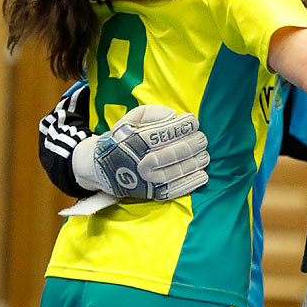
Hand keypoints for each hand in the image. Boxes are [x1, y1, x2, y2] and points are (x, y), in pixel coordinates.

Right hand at [71, 104, 209, 199]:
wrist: (101, 168)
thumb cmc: (121, 140)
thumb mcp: (129, 120)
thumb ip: (150, 113)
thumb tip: (173, 115)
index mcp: (133, 142)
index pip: (162, 134)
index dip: (182, 127)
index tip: (193, 122)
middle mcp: (139, 162)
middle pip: (173, 153)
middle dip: (192, 144)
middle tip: (202, 139)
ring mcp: (146, 181)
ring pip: (177, 171)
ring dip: (195, 162)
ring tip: (205, 154)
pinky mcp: (151, 194)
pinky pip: (175, 189)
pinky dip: (192, 182)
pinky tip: (202, 173)